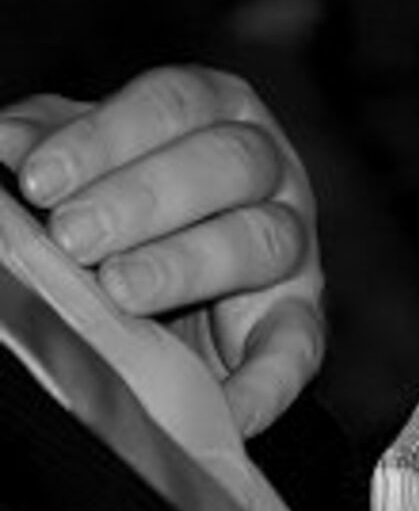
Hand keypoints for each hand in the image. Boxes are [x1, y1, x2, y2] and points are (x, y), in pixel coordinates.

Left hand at [0, 65, 324, 435]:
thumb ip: (46, 144)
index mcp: (217, 113)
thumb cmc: (117, 207)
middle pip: (232, 162)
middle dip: (147, 196)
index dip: (109, 136)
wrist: (166, 291)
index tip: (39, 179)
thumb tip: (1, 141)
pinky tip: (225, 406)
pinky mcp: (298, 319)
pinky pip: (298, 347)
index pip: (176, 104)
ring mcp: (292, 245)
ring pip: (264, 240)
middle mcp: (268, 170)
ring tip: (120, 290)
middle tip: (73, 235)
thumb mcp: (82, 164)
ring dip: (190, 264)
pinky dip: (267, 379)